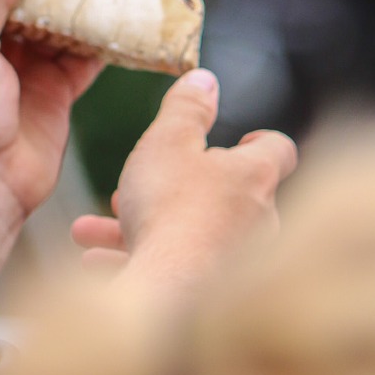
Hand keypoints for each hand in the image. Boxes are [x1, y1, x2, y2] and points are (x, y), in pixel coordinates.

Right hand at [76, 70, 296, 291]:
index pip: (277, 150)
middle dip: (177, 187)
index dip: (259, 140)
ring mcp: (240, 263)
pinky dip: (140, 263)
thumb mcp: (167, 142)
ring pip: (191, 235)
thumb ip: (185, 108)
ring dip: (145, 227)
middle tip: (142, 184)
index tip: (238, 139)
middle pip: (225, 195)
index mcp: (254, 177)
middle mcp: (258, 221)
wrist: (169, 294)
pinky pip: (177, 272)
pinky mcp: (215, 295)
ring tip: (98, 226)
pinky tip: (97, 263)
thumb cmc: (170, 211)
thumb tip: (204, 79)